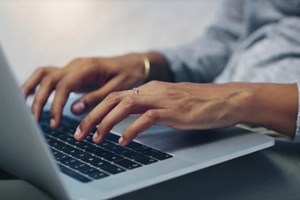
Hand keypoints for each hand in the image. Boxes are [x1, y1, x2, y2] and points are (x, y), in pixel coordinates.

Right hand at [22, 54, 146, 127]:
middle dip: (40, 100)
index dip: (56, 105)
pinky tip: (32, 95)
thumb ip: (96, 98)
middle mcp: (77, 65)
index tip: (54, 123)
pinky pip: (50, 75)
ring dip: (33, 89)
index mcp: (88, 68)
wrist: (134, 64)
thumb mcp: (118, 89)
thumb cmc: (129, 75)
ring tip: (28, 108)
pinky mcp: (73, 71)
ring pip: (45, 74)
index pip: (64, 86)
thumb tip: (74, 110)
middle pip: (49, 79)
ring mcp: (73, 66)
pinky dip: (39, 84)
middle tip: (38, 121)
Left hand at [74, 81, 248, 145]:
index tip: (83, 122)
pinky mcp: (174, 111)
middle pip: (113, 99)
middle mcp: (153, 91)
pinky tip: (123, 141)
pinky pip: (146, 119)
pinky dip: (131, 130)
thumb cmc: (199, 103)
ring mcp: (163, 99)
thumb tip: (133, 120)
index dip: (96, 108)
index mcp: (150, 88)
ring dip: (106, 123)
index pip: (115, 95)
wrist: (225, 99)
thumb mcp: (170, 102)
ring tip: (95, 138)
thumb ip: (151, 107)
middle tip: (79, 133)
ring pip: (125, 106)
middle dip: (92, 116)